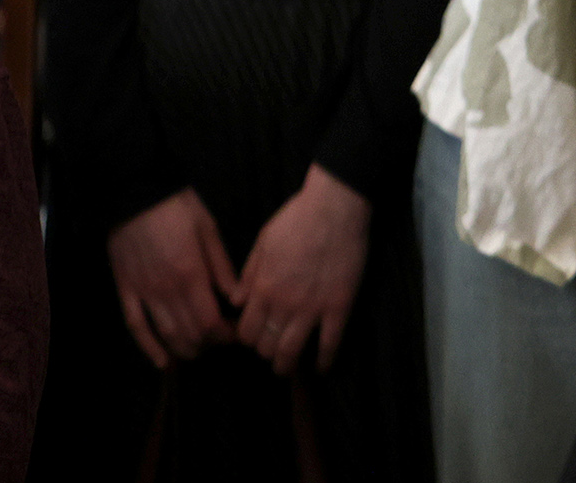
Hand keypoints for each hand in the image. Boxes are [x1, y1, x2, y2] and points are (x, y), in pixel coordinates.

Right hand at [108, 189, 240, 368]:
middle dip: (209, 343)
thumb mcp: (208, 231)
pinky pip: (135, 326)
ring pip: (165, 335)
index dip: (225, 335)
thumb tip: (238, 297)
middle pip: (190, 333)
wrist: (135, 192)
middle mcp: (166, 290)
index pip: (211, 322)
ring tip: (199, 349)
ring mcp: (143, 293)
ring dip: (185, 348)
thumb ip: (223, 268)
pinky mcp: (126, 291)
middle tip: (221, 340)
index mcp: (191, 274)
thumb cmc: (177, 207)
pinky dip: (148, 347)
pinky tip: (162, 362)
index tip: (236, 334)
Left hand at [235, 165, 371, 373]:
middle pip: (266, 346)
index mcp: (262, 288)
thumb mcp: (263, 242)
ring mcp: (313, 308)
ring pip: (292, 351)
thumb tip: (236, 302)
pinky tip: (322, 368)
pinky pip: (331, 342)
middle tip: (271, 350)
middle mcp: (283, 304)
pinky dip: (325, 360)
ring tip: (288, 367)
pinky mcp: (339, 306)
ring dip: (287, 364)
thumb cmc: (297, 219)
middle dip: (265, 352)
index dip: (247, 339)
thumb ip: (249, 275)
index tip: (253, 337)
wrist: (335, 207)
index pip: (246, 331)